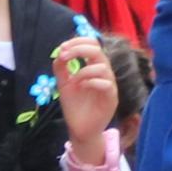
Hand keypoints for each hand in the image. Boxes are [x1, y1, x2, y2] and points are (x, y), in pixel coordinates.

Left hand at [53, 34, 118, 152]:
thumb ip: (61, 68)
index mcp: (93, 67)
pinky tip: (81, 88)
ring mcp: (109, 85)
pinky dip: (92, 82)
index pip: (92, 44)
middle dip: (79, 49)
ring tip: (73, 81)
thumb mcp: (63, 84)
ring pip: (102, 66)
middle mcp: (103, 73)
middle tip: (64, 55)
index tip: (62, 47)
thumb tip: (59, 51)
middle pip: (98, 50)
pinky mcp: (112, 99)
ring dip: (83, 71)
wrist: (79, 129)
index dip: (78, 41)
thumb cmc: (74, 105)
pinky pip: (106, 84)